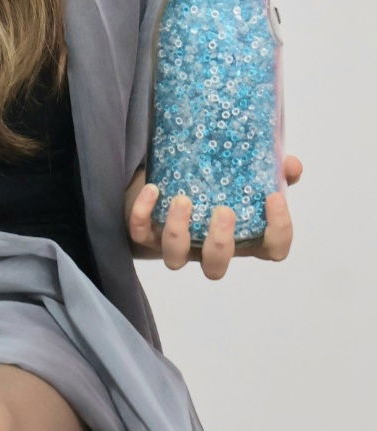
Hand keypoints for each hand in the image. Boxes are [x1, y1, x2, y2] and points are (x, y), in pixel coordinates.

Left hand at [124, 155, 302, 278]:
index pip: (272, 251)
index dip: (279, 232)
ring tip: (183, 200)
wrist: (168, 182)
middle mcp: (208, 248)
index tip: (273, 197)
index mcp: (242, 238)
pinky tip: (152, 190)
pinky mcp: (145, 233)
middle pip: (216, 266)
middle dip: (220, 243)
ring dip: (178, 232)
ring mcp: (176, 244)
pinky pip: (140, 232)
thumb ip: (270, 171)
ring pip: (175, 257)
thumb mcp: (245, 177)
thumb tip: (291, 164)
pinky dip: (142, 213)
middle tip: (223, 210)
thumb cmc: (214, 186)